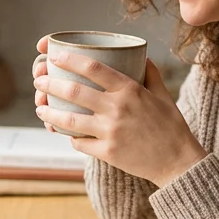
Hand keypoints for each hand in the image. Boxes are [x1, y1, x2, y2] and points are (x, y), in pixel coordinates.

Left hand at [33, 44, 206, 187]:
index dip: (69, 59)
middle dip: (50, 83)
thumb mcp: (164, 95)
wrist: (178, 162)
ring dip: (49, 112)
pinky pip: (79, 143)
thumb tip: (142, 56)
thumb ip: (151, 74)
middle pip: (73, 91)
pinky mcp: (107, 152)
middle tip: (40, 80)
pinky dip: (70, 137)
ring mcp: (110, 132)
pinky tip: (65, 133)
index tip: (54, 56)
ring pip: (68, 119)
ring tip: (41, 108)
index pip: (93, 67)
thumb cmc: (172, 126)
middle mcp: (117, 108)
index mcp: (130, 90)